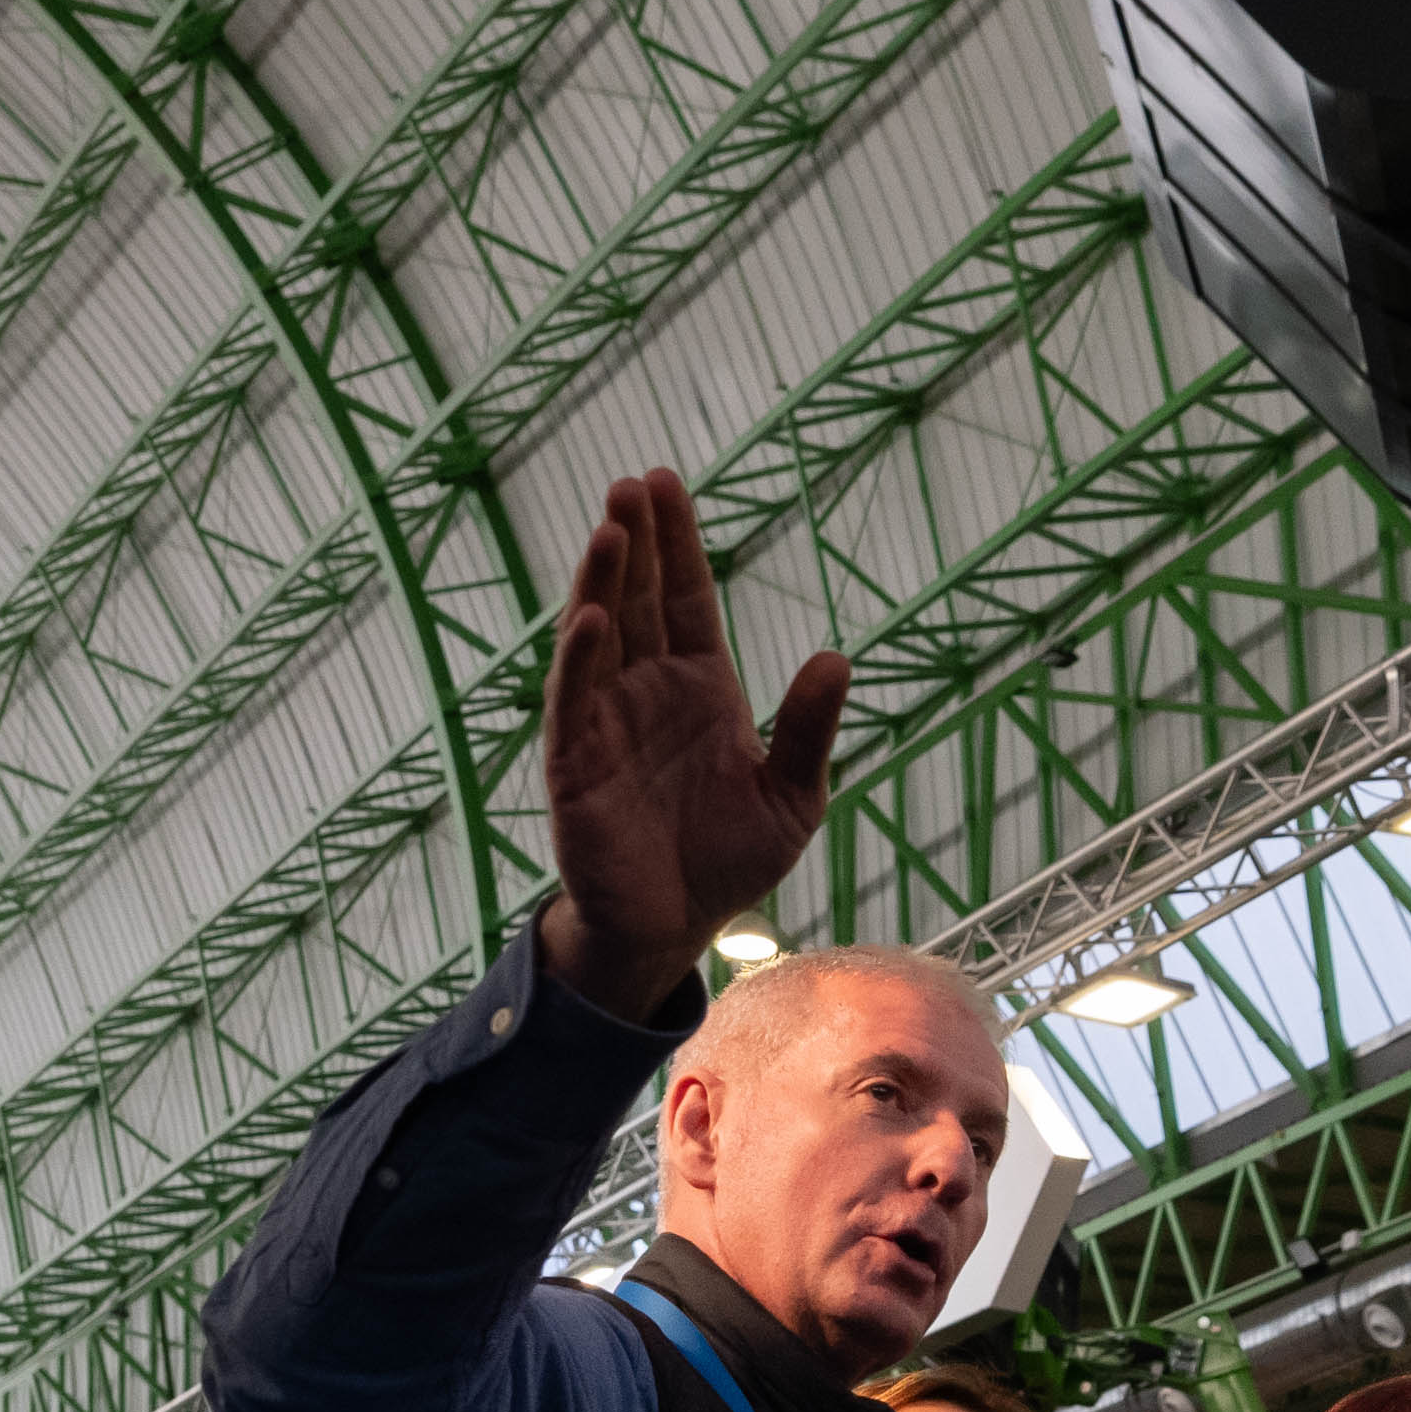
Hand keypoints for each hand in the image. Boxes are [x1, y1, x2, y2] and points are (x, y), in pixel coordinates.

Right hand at [535, 469, 843, 1023]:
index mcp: (700, 688)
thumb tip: (835, 657)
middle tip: (632, 481)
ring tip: (611, 525)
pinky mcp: (576, 765)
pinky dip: (580, 660)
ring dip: (603, 582)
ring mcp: (606, 722)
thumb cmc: (728, 861)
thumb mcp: (791, 798)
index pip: (685, 597)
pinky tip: (591, 617)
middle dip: (635, 540)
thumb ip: (808, 731)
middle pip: (639, 599)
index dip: (677, 543)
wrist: (672, 929)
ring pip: (601, 636)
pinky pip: (575, 703)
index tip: (666, 481)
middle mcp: (647, 691)